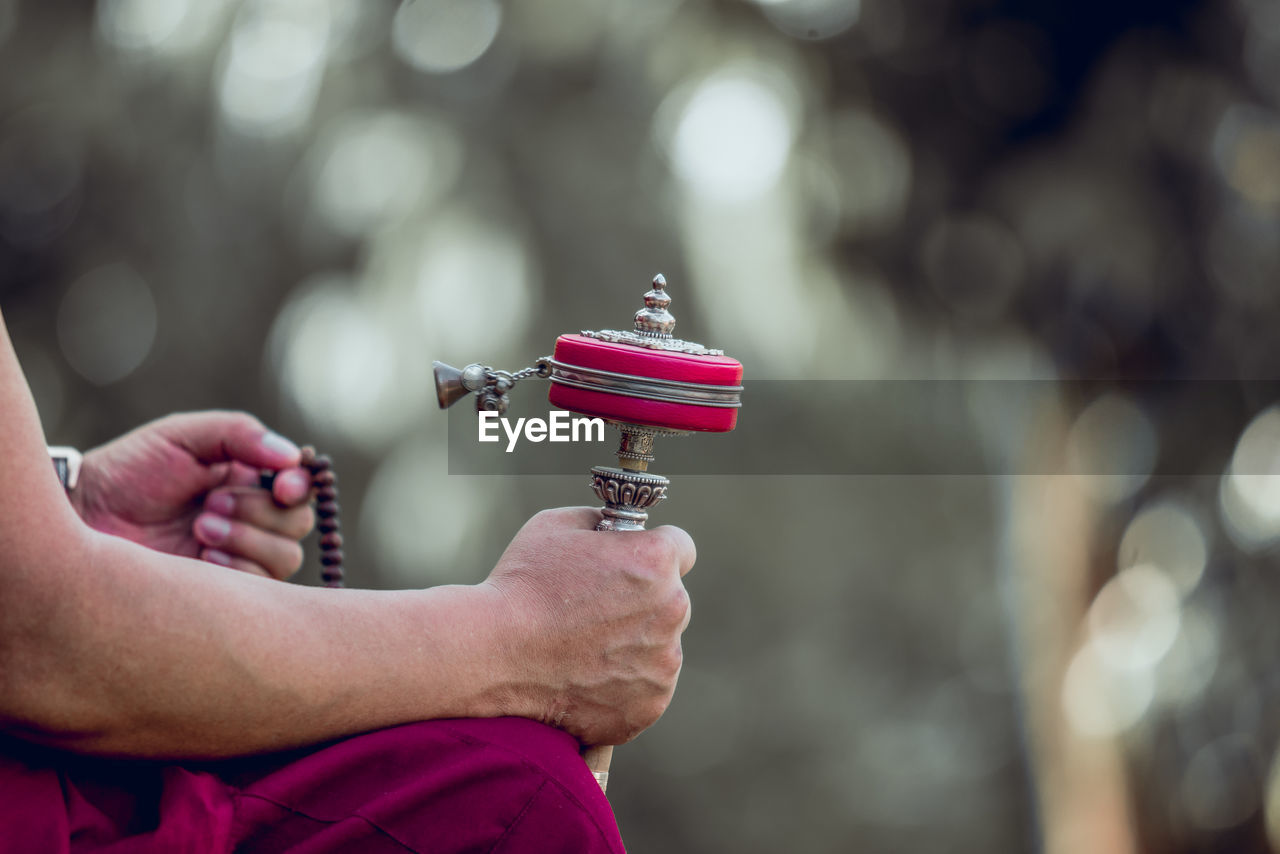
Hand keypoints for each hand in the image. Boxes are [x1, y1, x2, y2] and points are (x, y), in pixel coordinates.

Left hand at [70, 411, 315, 578]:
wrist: (83, 520)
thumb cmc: (128, 473)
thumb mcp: (180, 437)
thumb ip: (238, 435)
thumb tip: (293, 458)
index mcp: (248, 479)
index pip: (301, 485)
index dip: (300, 486)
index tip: (283, 487)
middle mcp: (252, 518)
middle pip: (300, 522)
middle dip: (261, 512)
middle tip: (209, 506)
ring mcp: (241, 557)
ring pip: (288, 556)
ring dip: (248, 541)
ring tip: (201, 529)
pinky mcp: (226, 594)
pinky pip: (263, 589)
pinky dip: (239, 571)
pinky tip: (202, 561)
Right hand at [483, 507, 695, 746]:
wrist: (493, 655)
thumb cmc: (521, 586)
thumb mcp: (557, 526)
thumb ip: (600, 521)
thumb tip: (615, 530)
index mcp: (655, 560)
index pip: (681, 547)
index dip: (655, 552)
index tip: (636, 563)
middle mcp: (672, 609)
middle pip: (672, 599)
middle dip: (644, 601)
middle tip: (596, 611)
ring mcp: (664, 662)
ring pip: (661, 646)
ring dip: (635, 645)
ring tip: (583, 649)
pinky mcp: (650, 704)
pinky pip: (647, 687)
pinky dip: (624, 685)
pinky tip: (586, 678)